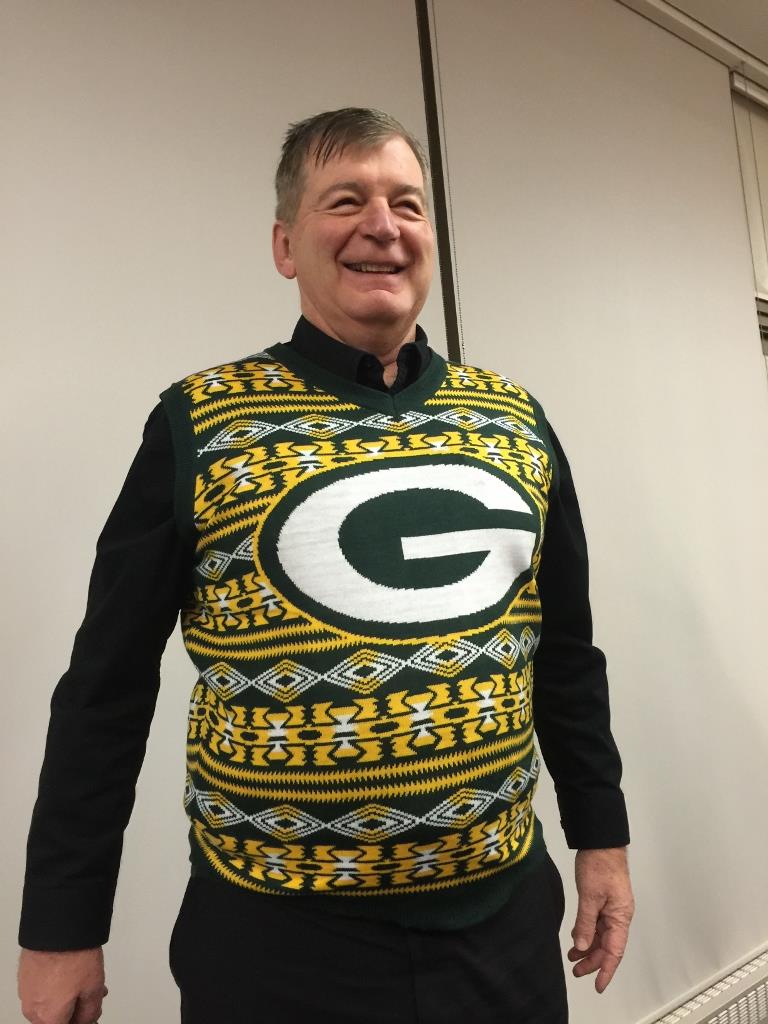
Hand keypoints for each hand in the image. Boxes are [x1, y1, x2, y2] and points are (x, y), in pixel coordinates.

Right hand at [18, 947, 107, 1023]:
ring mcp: (26, 992)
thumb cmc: (73, 955)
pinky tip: (71, 972)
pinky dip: (55, 985)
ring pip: (48, 1004)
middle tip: (91, 996)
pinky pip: (41, 988)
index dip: (80, 1020)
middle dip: (74, 1009)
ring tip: (85, 980)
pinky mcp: (25, 975)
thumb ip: (90, 1011)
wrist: (58, 926)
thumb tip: (88, 1020)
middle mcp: (32, 1008)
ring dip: (66, 997)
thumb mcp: (93, 988)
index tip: (88, 1013)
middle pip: (55, 1018)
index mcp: (48, 1017)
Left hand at [568, 847, 633, 992]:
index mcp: (620, 916)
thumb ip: (585, 922)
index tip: (598, 985)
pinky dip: (586, 932)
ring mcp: (612, 908)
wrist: (601, 841)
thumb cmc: (599, 865)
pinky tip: (576, 937)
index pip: (614, 951)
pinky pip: (596, 923)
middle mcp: (619, 915)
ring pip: (601, 935)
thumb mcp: (589, 895)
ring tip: (572, 956)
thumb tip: (581, 946)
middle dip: (592, 960)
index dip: (606, 969)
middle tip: (575, 970)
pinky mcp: (603, 900)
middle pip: (607, 945)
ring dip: (587, 946)